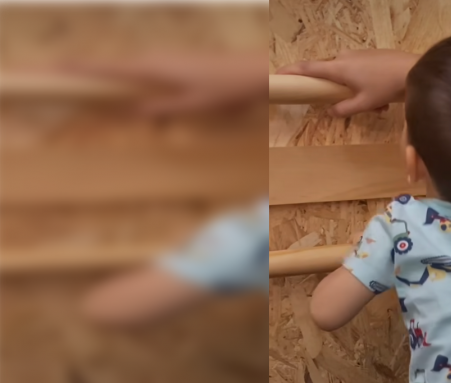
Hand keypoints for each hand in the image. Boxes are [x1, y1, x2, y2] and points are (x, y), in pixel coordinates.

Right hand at [62, 52, 264, 115]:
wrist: (253, 73)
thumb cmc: (225, 91)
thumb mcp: (192, 107)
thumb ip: (162, 110)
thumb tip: (133, 113)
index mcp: (153, 69)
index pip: (108, 68)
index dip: (82, 69)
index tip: (56, 68)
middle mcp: (156, 60)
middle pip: (117, 73)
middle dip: (100, 84)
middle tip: (75, 87)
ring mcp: (167, 61)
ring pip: (137, 81)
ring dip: (134, 98)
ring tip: (135, 110)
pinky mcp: (178, 65)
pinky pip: (153, 81)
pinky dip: (151, 96)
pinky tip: (164, 111)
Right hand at [276, 50, 417, 116]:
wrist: (413, 70)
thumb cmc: (386, 86)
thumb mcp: (364, 103)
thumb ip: (344, 109)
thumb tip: (330, 111)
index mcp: (339, 67)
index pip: (308, 68)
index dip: (292, 72)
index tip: (277, 74)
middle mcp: (345, 57)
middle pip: (332, 77)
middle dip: (342, 95)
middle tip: (361, 106)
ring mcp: (358, 55)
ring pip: (350, 78)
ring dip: (360, 95)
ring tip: (379, 106)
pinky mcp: (371, 56)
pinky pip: (361, 74)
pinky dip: (369, 89)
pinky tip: (385, 100)